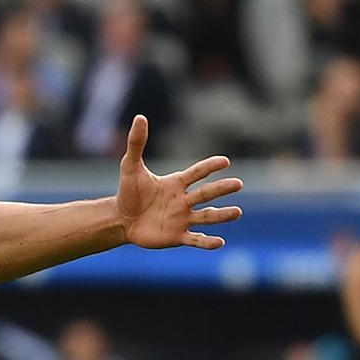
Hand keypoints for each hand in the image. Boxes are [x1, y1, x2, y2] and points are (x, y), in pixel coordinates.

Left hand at [115, 116, 244, 250]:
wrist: (120, 219)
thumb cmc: (127, 192)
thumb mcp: (130, 167)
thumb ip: (136, 143)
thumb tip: (139, 117)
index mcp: (176, 183)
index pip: (197, 172)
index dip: (210, 166)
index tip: (224, 161)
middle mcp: (184, 201)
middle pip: (207, 193)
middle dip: (222, 189)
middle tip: (238, 184)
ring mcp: (182, 219)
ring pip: (207, 217)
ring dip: (222, 215)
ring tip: (238, 212)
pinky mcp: (177, 237)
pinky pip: (195, 239)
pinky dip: (207, 242)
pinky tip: (220, 242)